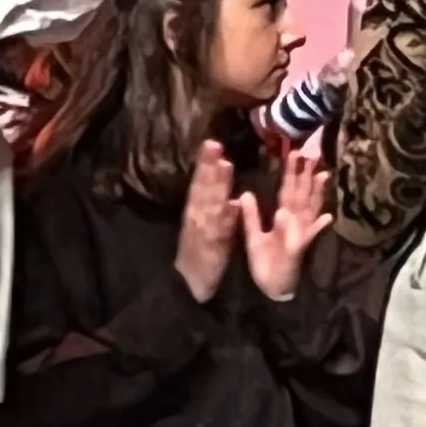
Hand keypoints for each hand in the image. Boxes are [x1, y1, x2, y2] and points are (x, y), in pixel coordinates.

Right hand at [176, 139, 240, 301]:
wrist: (192, 283)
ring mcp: (202, 230)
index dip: (205, 163)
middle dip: (207, 166)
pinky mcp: (210, 245)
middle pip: (203, 187)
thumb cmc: (203, 253)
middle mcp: (197, 216)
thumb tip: (233, 199)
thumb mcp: (213, 229)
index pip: (201, 183)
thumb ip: (222, 214)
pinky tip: (228, 203)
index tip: (212, 143)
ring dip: (216, 185)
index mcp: (198, 210)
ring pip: (209, 203)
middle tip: (213, 144)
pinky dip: (223, 216)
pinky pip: (218, 229)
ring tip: (224, 164)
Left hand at [239, 140, 328, 299]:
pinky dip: (317, 227)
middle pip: (302, 195)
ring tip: (323, 175)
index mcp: (283, 218)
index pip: (287, 190)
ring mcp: (300, 235)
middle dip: (307, 175)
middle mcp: (295, 223)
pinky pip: (306, 236)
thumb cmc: (264, 264)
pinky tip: (328, 217)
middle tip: (313, 153)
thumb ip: (252, 216)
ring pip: (309, 209)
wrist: (272, 289)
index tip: (295, 152)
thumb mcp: (253, 237)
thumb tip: (246, 193)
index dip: (291, 172)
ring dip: (317, 194)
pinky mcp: (298, 249)